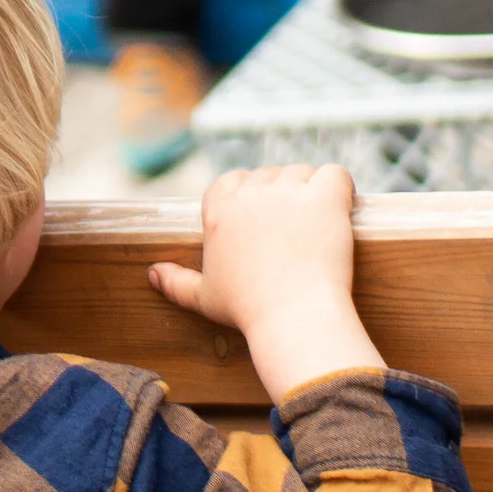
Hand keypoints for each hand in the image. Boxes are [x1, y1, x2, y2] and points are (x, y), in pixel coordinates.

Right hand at [148, 163, 383, 402]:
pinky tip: (340, 210)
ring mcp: (287, 191)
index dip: (250, 199)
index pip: (233, 180)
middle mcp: (249, 193)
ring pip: (302, 173)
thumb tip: (152, 273)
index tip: (263, 226)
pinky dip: (340, 188)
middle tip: (294, 234)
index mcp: (218, 209)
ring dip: (310, 193)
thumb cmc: (248, 311)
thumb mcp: (204, 298)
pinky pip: (335, 174)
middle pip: (269, 175)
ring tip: (317, 228)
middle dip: (281, 197)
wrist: (293, 318)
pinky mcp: (323, 197)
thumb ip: (176, 282)